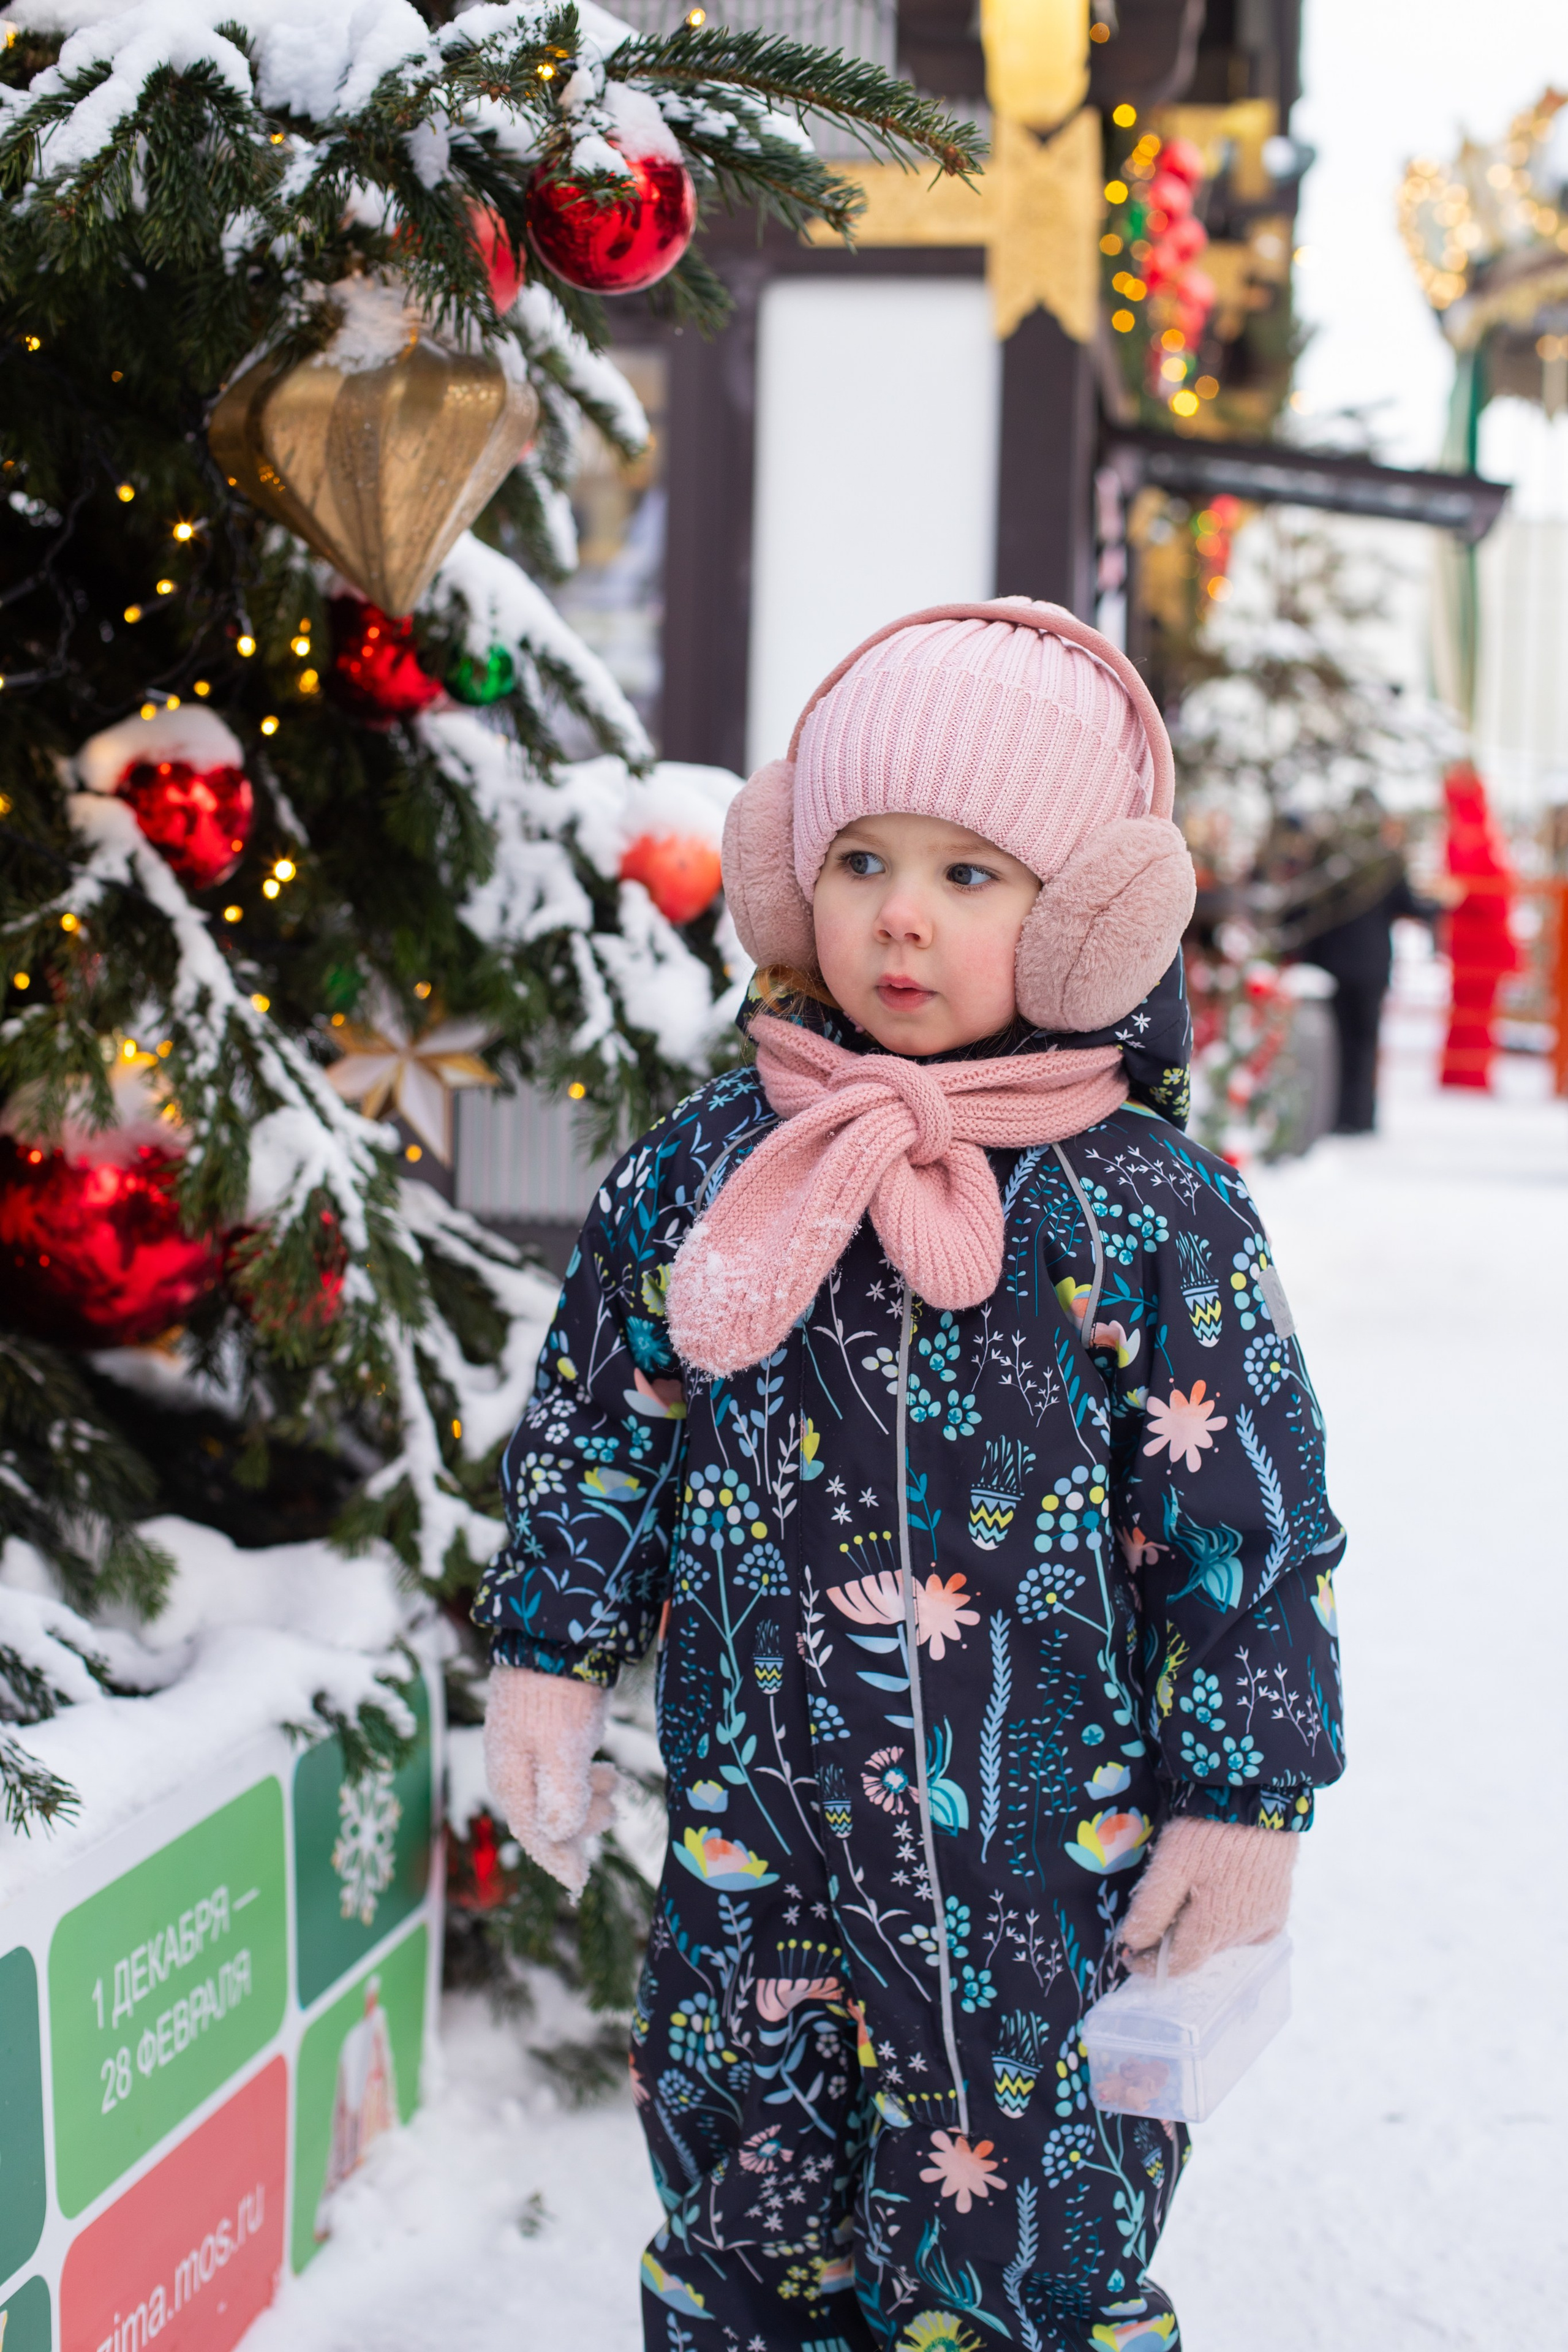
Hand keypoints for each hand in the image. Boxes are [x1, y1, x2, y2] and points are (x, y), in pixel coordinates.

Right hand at [482, 1664, 619, 1897]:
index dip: (557, 1858)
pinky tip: (604, 1769)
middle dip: (578, 1827)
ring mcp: (527, 1748)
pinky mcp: (544, 1731)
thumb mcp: (562, 1749)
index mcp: (510, 1777)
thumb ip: (562, 1797)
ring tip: (615, 1785)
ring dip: (586, 1801)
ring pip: (555, 1793)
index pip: (531, 1833)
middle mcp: (513, 1767)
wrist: (553, 1634)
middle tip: (613, 1813)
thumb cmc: (557, 1694)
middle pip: (543, 1817)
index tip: (581, 1880)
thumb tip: (559, 1837)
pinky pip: (562, 1771)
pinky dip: (584, 1779)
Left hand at [1119, 1817, 1295, 1976]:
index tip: (1129, 1953)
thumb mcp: (1169, 1866)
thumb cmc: (1207, 1832)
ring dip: (1203, 1927)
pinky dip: (1229, 1919)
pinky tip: (1220, 1894)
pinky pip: (1247, 1928)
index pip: (1179, 1965)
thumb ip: (1151, 1911)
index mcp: (1214, 1928)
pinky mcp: (1279, 1909)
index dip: (1151, 1963)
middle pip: (1200, 1951)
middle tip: (1157, 1912)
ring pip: (1222, 1939)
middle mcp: (1244, 1935)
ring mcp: (1265, 1923)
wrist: (1256, 1801)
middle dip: (1175, 1940)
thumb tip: (1133, 1946)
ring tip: (1191, 1892)